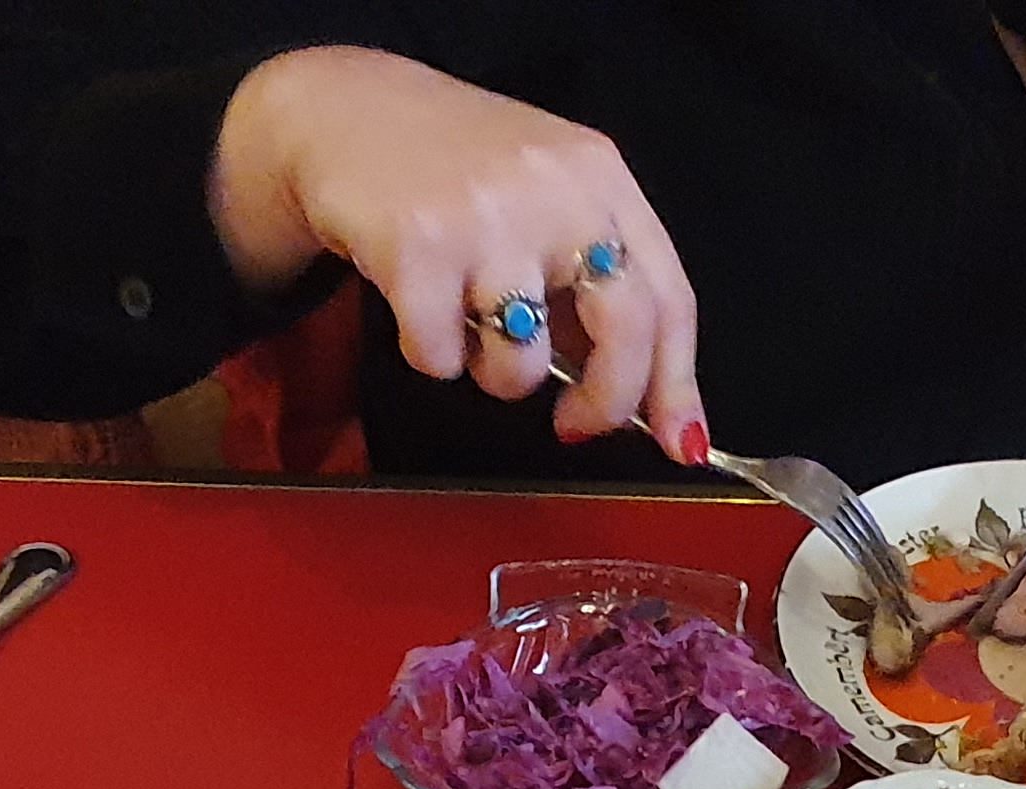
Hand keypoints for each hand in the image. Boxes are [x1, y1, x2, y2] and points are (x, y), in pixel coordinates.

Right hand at [214, 47, 705, 455]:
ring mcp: (488, 221)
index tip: (678, 441)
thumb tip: (644, 397)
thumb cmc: (457, 167)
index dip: (676, 382)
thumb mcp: (547, 193)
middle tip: (574, 426)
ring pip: (521, 366)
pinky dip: (429, 353)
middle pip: (624, 334)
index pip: (669, 297)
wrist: (347, 110)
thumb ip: (596, 276)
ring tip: (469, 321)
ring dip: (494, 372)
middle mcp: (557, 194)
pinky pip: (440, 359)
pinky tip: (418, 303)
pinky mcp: (418, 250)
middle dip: (604, 404)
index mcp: (601, 180)